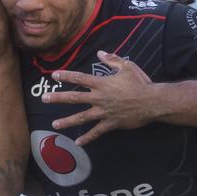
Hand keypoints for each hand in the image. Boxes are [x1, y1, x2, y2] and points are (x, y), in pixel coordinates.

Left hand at [42, 51, 156, 145]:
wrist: (152, 102)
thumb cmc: (140, 83)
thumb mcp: (127, 67)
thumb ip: (112, 60)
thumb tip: (100, 52)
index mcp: (102, 83)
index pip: (80, 78)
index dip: (66, 76)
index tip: (54, 75)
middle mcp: (99, 98)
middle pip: (74, 97)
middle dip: (58, 98)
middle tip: (44, 98)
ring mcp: (104, 112)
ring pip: (81, 117)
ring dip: (67, 121)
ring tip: (54, 124)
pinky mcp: (111, 123)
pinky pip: (96, 132)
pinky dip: (87, 138)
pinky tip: (78, 143)